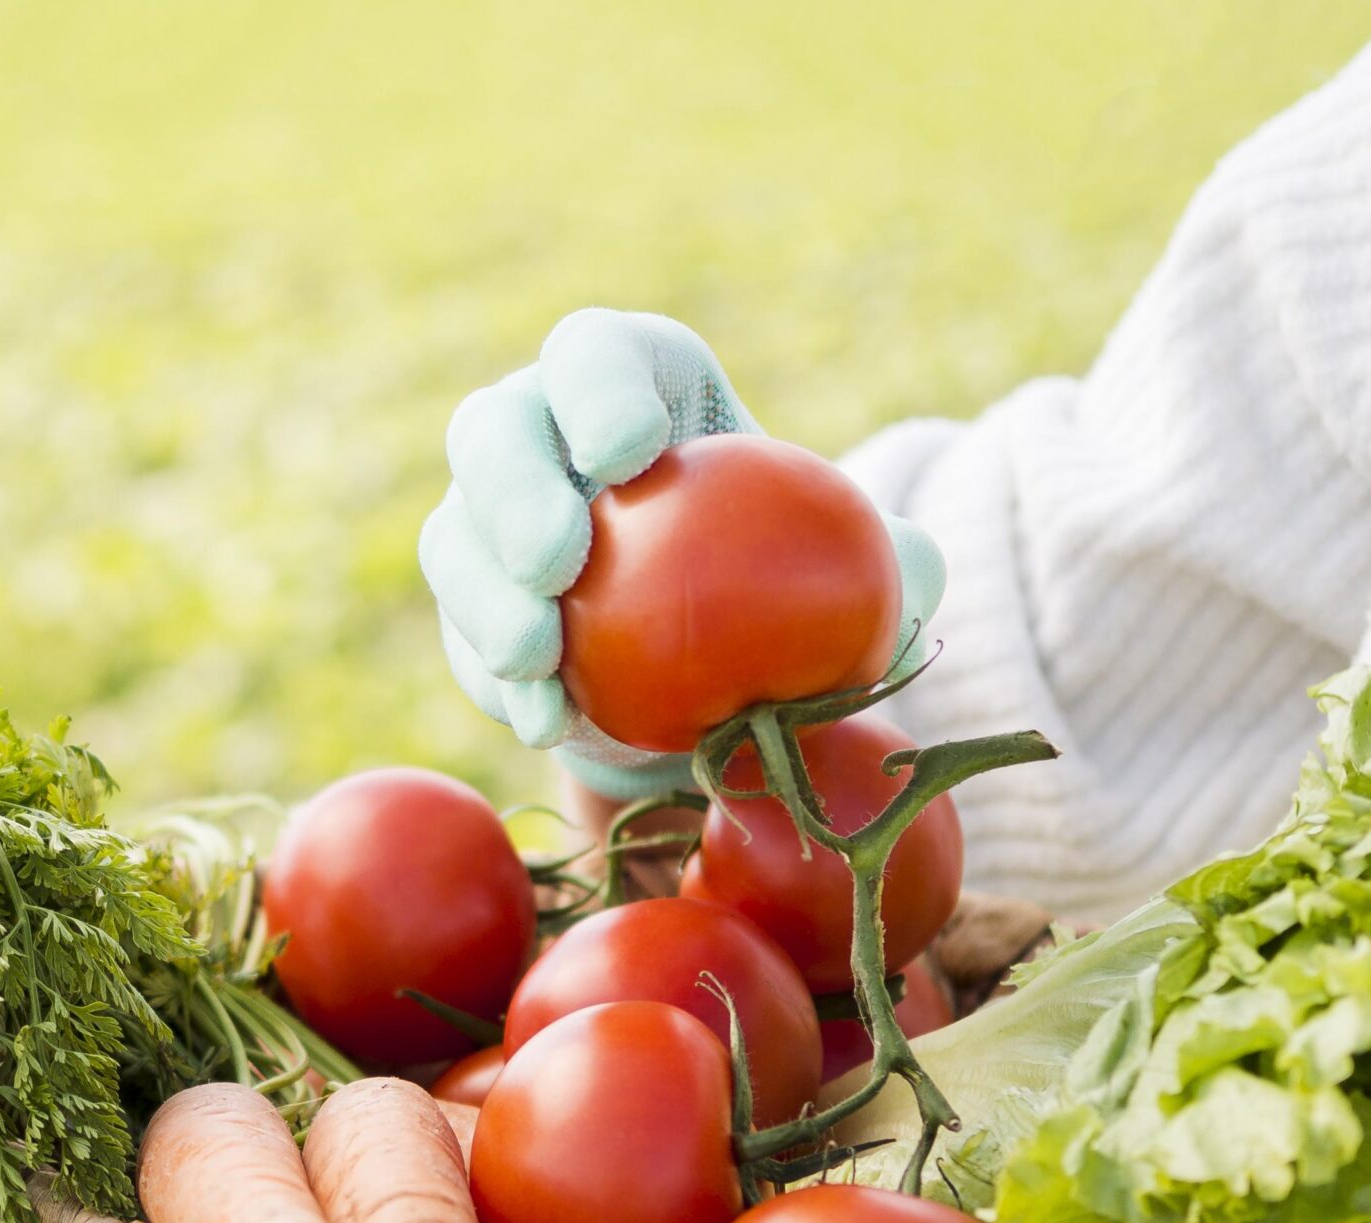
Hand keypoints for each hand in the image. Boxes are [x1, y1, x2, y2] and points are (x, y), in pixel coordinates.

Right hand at [421, 309, 947, 796]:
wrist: (719, 672)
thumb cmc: (793, 582)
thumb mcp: (857, 564)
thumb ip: (889, 557)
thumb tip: (913, 569)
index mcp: (633, 385)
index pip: (597, 355)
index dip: (598, 388)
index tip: (629, 455)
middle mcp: (541, 437)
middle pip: (495, 429)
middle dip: (513, 491)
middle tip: (560, 564)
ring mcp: (490, 526)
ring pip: (457, 537)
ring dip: (489, 599)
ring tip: (540, 659)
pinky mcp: (475, 615)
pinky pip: (464, 641)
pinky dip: (499, 683)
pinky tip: (542, 720)